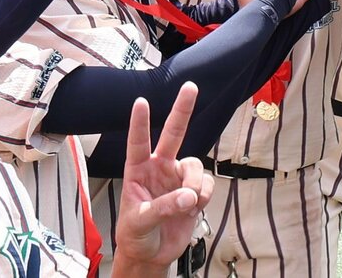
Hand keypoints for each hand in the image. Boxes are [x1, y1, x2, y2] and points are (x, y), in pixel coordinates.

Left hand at [112, 83, 213, 268]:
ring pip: (195, 165)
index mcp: (138, 171)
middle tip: (190, 87)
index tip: (140, 102)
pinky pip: (206, 184)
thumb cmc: (135, 236)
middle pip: (174, 133)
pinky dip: (203, 197)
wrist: (151, 254)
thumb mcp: (139, 222)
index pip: (138, 143)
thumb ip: (162, 207)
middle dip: (183, 110)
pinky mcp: (193, 191)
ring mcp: (177, 178)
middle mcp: (159, 168)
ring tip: (188, 204)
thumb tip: (188, 197)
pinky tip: (192, 210)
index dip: (140, 123)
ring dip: (195, 185)